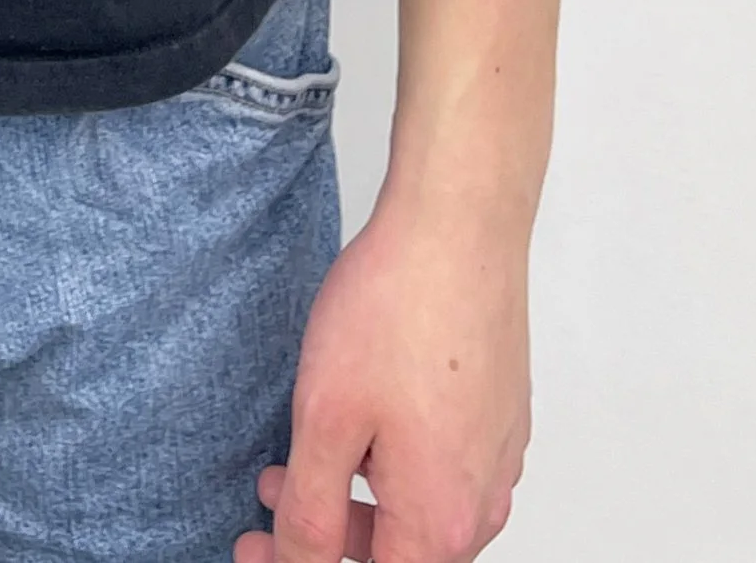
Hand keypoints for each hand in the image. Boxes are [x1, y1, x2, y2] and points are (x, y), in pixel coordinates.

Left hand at [237, 192, 530, 562]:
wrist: (458, 225)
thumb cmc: (397, 310)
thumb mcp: (326, 422)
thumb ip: (311, 515)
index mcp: (442, 521)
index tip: (254, 547)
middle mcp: (482, 501)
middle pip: (401, 555)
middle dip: (326, 537)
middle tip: (268, 499)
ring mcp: (498, 455)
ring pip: (422, 512)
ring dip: (355, 500)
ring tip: (299, 457)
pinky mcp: (501, 414)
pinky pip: (445, 468)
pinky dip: (393, 465)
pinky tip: (360, 422)